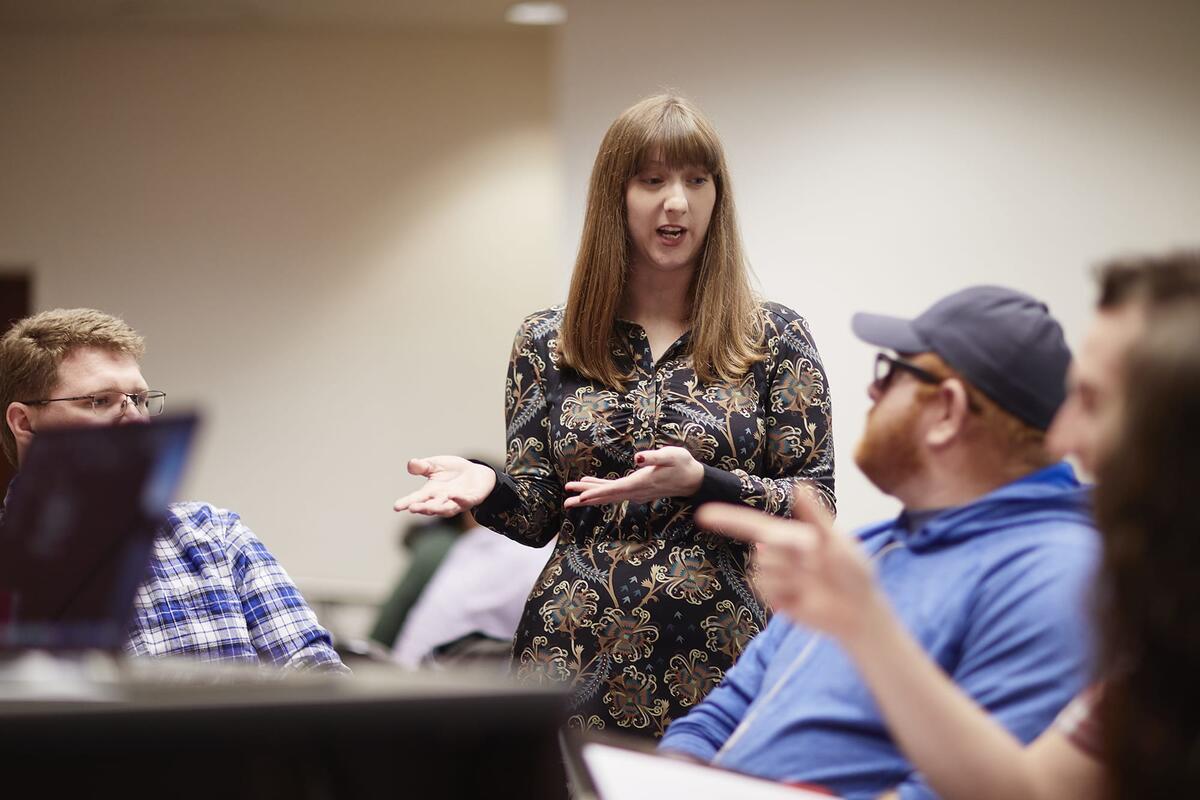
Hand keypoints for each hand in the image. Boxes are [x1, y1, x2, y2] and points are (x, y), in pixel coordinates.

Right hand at [393, 456, 496, 516]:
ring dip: (437, 509)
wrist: (476, 474)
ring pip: (445, 509)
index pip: (416, 498)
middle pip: (430, 506)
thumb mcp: (436, 465)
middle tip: (412, 508)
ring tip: (428, 508)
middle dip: (421, 508)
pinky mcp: (470, 500)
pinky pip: (464, 502)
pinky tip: (454, 496)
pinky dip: (459, 500)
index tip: (396, 507)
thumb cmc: (452, 471)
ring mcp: (456, 502)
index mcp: (431, 492)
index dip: (406, 502)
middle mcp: (442, 500)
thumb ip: (423, 466)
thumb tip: (411, 463)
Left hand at [563, 446, 703, 507]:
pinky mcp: (636, 490)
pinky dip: (600, 489)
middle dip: (586, 498)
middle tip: (566, 502)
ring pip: (608, 496)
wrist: (692, 479)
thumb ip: (654, 456)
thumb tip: (638, 458)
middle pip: (606, 496)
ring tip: (571, 497)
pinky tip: (589, 484)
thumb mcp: (671, 455)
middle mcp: (635, 492)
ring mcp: (635, 493)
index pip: (614, 490)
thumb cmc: (682, 464)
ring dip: (590, 496)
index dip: (597, 493)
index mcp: (640, 483)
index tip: (581, 498)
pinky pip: (614, 492)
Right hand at [695, 487, 883, 643]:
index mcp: (790, 536)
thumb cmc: (854, 572)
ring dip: (789, 577)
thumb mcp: (837, 542)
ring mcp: (776, 578)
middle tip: (817, 563)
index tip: (703, 515)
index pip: (753, 525)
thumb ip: (815, 516)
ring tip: (811, 584)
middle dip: (789, 555)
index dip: (727, 519)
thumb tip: (800, 485)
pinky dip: (784, 593)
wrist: (858, 612)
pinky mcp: (775, 599)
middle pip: (763, 550)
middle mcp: (779, 554)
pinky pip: (765, 591)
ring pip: (762, 571)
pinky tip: (802, 598)